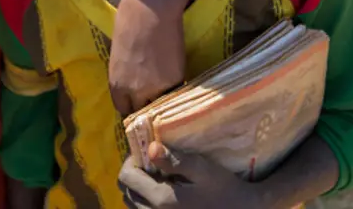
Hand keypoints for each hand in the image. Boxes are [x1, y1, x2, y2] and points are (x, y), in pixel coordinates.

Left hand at [109, 0, 184, 115]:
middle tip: (151, 95)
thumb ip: (123, 73)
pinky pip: (174, 92)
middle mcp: (135, 92)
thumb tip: (131, 79)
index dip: (130, 104)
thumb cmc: (127, 22)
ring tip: (163, 85)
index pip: (123, 108)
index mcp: (116, 85)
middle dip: (145, 104)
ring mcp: (157, 88)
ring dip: (161, 98)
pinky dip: (174, 87)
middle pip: (141, 111)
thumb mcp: (118, 54)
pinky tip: (173, 75)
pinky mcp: (176, 80)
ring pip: (160, 104)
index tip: (136, 100)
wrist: (151, 10)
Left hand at [118, 142, 282, 208]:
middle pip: (126, 192)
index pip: (126, 177)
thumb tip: (151, 148)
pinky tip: (163, 192)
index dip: (130, 160)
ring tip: (155, 176)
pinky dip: (145, 202)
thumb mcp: (203, 170)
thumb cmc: (225, 189)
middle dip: (132, 173)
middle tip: (148, 162)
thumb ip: (175, 160)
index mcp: (161, 199)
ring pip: (132, 205)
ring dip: (138, 188)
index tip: (144, 151)